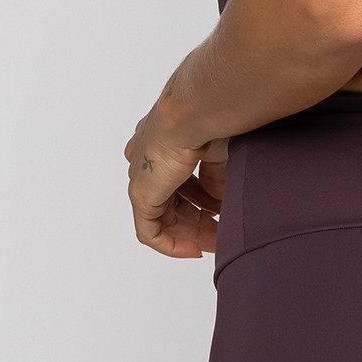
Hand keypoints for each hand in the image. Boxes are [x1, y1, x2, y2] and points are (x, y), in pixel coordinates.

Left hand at [127, 112, 224, 256]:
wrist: (194, 112)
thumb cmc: (209, 119)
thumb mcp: (218, 154)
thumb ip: (215, 179)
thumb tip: (218, 203)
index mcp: (161, 143)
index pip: (178, 180)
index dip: (201, 201)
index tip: (222, 212)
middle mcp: (145, 159)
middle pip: (171, 202)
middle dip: (198, 222)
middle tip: (221, 235)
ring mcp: (140, 177)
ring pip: (162, 219)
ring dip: (190, 234)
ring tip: (215, 243)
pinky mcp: (140, 195)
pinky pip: (150, 232)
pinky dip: (172, 245)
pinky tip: (196, 249)